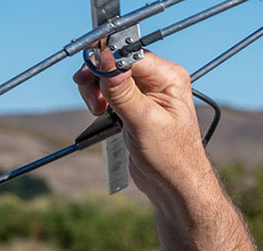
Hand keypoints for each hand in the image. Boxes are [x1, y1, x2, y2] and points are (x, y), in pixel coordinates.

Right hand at [72, 51, 216, 202]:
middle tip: (92, 98)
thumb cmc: (171, 157)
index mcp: (169, 77)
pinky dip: (99, 98)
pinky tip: (101, 112)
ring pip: (109, 75)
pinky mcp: (136, 104)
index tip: (89, 76)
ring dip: (96, 89)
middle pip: (115, 61)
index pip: (129, 54)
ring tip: (97, 109)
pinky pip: (110, 90)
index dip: (105, 62)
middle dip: (98, 77)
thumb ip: (123, 91)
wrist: (174, 184)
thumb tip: (105, 59)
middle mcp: (159, 80)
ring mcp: (147, 92)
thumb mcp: (144, 121)